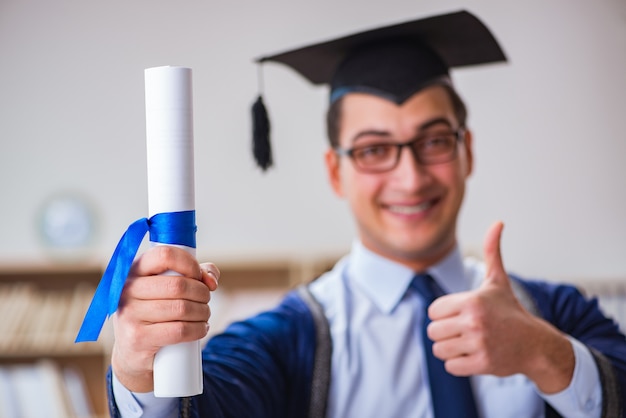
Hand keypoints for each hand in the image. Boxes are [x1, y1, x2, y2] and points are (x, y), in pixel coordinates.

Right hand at [111, 245, 218, 391]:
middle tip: (205, 299)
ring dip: (203, 312)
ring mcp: (130, 315)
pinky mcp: (137, 338)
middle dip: (202, 293)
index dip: (189, 264)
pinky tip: (201, 329)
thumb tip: (211, 281)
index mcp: (135, 270)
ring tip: (204, 315)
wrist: (131, 352)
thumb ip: (195, 274)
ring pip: (182, 308)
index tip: (199, 276)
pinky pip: (179, 330)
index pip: (164, 255)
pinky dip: (198, 329)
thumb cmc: (155, 312)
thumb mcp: (168, 287)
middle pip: (178, 285)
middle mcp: (127, 290)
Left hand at [427, 221, 573, 393]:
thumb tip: (498, 222)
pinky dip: (458, 364)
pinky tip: (473, 355)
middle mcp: (474, 322)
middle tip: (462, 331)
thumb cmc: (510, 311)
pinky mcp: (482, 364)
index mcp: (472, 301)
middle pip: (433, 331)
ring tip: (467, 343)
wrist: (535, 344)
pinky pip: (451, 366)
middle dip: (444, 332)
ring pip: (439, 350)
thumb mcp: (498, 281)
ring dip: (449, 349)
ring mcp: (478, 345)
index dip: (443, 314)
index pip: (433, 311)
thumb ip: (492, 252)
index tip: (459, 314)